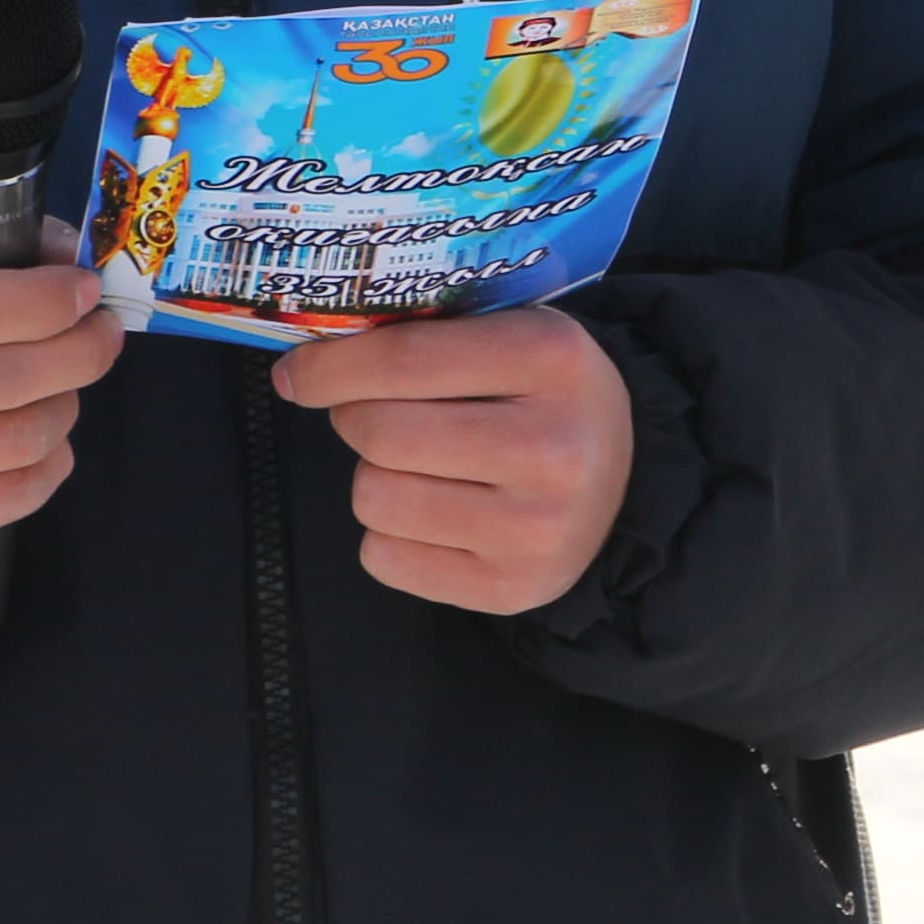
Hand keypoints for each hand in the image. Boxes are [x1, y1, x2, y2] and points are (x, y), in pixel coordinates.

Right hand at [0, 244, 120, 593]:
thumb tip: (67, 258)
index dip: (40, 300)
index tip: (83, 290)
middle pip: (2, 375)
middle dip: (79, 350)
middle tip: (101, 335)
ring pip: (20, 435)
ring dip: (64, 405)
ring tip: (61, 388)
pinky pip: (15, 493)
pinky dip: (49, 461)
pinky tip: (36, 442)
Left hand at [271, 306, 635, 615]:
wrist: (626, 482)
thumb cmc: (547, 397)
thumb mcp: (518, 335)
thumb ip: (431, 336)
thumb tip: (307, 363)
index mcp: (552, 359)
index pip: (405, 360)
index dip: (331, 367)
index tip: (297, 372)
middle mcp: (551, 446)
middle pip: (378, 434)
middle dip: (357, 419)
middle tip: (381, 415)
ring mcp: (533, 527)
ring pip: (374, 499)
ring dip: (376, 478)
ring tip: (423, 467)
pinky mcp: (508, 588)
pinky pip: (383, 558)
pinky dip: (390, 534)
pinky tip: (437, 514)